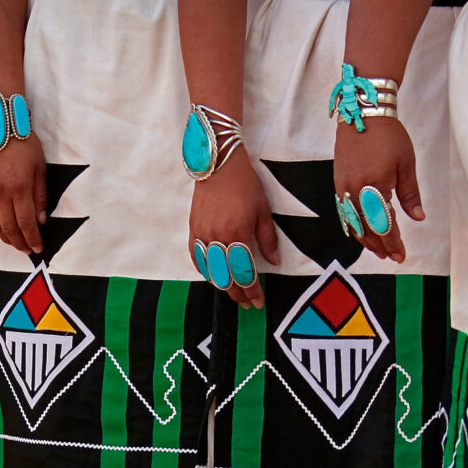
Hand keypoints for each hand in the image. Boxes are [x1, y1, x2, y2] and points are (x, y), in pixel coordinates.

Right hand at [0, 137, 46, 253]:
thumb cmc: (24, 145)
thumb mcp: (40, 169)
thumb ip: (40, 196)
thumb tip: (41, 220)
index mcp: (19, 187)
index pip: (25, 222)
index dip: (32, 238)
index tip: (38, 248)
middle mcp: (0, 192)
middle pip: (9, 227)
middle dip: (19, 242)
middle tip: (28, 250)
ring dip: (5, 237)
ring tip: (16, 244)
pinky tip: (0, 230)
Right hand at [190, 151, 279, 308]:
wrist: (218, 165)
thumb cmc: (245, 184)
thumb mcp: (263, 210)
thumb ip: (267, 238)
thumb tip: (274, 261)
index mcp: (237, 235)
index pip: (245, 273)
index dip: (252, 291)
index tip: (259, 302)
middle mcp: (217, 239)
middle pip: (227, 277)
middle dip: (238, 293)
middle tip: (247, 303)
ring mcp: (202, 235)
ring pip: (211, 271)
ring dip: (223, 286)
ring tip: (233, 293)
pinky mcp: (193, 230)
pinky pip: (197, 257)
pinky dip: (205, 270)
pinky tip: (213, 276)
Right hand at [333, 115, 423, 261]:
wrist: (362, 113)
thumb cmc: (389, 136)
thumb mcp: (406, 164)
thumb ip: (410, 194)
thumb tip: (418, 217)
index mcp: (375, 186)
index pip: (383, 225)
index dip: (392, 243)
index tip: (401, 255)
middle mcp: (355, 191)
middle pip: (366, 228)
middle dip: (379, 246)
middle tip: (392, 257)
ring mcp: (343, 187)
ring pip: (352, 223)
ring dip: (366, 239)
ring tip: (378, 249)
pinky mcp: (338, 182)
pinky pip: (344, 212)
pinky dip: (354, 225)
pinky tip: (362, 231)